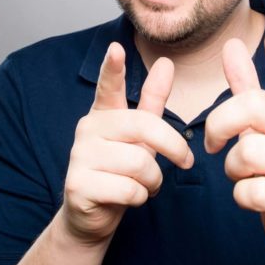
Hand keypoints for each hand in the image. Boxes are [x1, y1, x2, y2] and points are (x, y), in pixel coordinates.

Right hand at [61, 42, 193, 244]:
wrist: (91, 216)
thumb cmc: (120, 172)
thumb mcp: (139, 137)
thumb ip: (152, 102)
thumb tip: (166, 63)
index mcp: (103, 114)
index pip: (108, 87)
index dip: (112, 68)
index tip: (116, 48)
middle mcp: (88, 130)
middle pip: (143, 127)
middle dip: (172, 147)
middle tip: (185, 161)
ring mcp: (79, 157)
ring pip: (140, 164)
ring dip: (154, 180)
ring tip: (147, 185)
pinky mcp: (79, 185)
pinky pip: (129, 189)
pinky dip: (140, 197)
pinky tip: (131, 197)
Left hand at [205, 28, 264, 259]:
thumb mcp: (264, 126)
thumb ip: (247, 87)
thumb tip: (232, 44)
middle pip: (250, 109)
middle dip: (219, 125)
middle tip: (213, 142)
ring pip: (246, 153)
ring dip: (233, 168)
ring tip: (247, 175)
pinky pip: (252, 190)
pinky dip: (242, 196)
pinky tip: (256, 197)